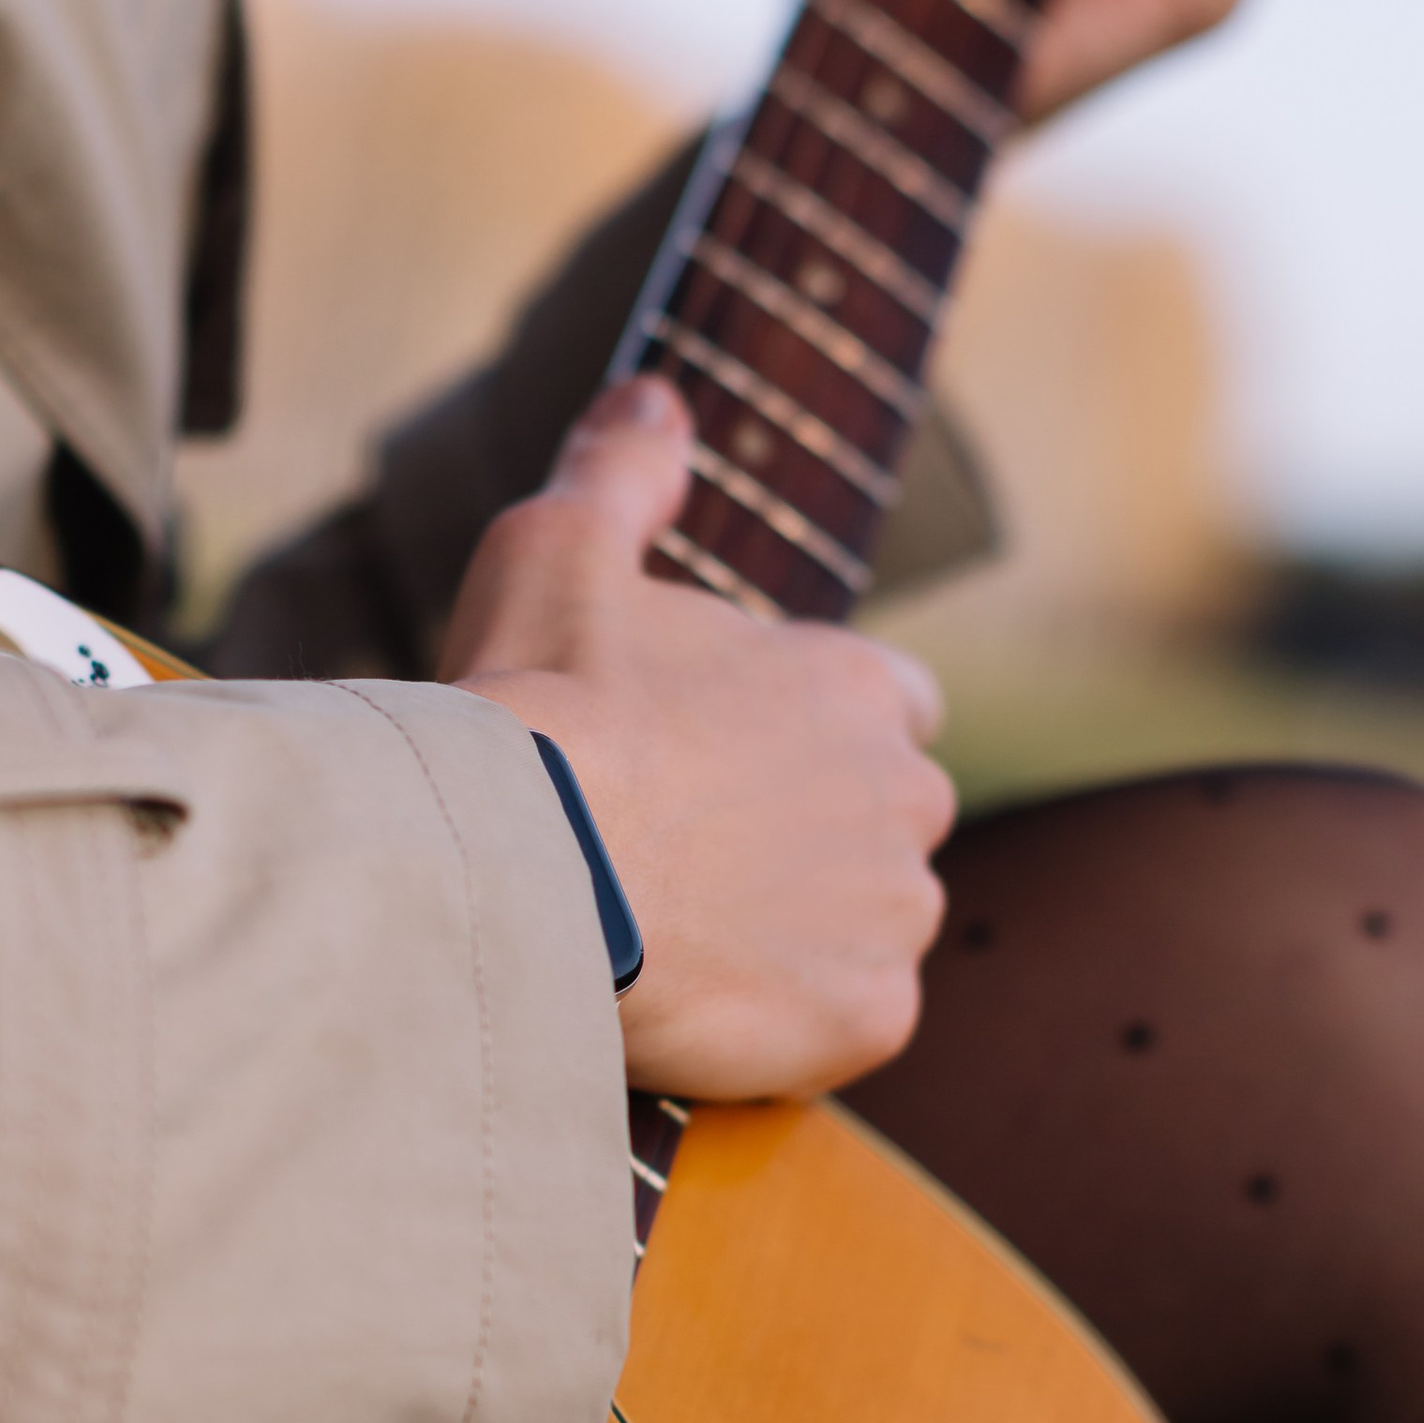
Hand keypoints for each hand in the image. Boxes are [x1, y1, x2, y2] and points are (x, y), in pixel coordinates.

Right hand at [445, 378, 955, 1101]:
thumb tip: (652, 398)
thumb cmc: (538, 707)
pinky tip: (706, 1003)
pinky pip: (851, 1024)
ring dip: (805, 930)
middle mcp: (904, 791)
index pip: (895, 703)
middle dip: (816, 837)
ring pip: (873, 925)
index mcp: (855, 682)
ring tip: (689, 935)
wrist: (519, 871)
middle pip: (888, 821)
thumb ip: (624, 472)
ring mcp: (895, 912)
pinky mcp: (868, 1018)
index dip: (818, 732)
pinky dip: (794, 1021)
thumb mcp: (557, 549)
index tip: (734, 761)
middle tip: (695, 856)